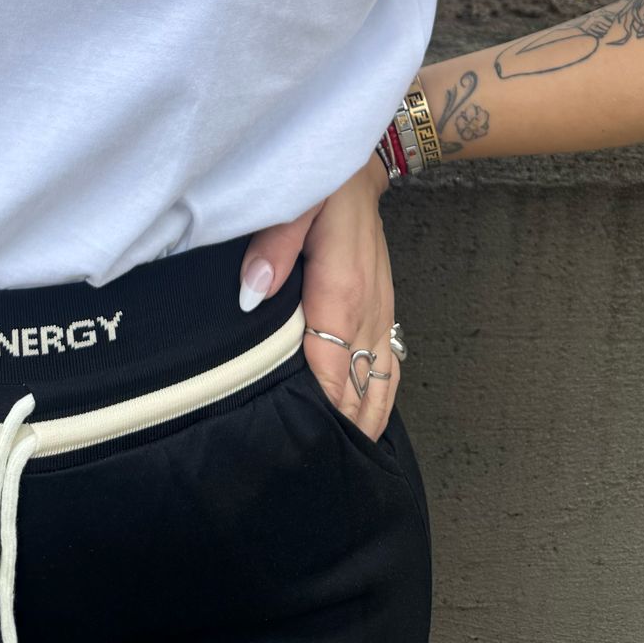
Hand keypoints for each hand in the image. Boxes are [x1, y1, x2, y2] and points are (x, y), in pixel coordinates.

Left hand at [237, 151, 398, 440]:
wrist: (360, 169)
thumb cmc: (322, 187)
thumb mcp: (293, 204)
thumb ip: (271, 249)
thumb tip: (252, 294)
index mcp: (342, 293)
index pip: (330, 373)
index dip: (317, 414)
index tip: (297, 449)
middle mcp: (368, 314)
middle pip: (357, 392)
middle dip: (338, 434)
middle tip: (309, 474)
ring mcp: (381, 316)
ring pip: (379, 388)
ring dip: (362, 425)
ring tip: (340, 466)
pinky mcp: (385, 313)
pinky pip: (391, 369)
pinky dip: (381, 402)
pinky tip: (366, 426)